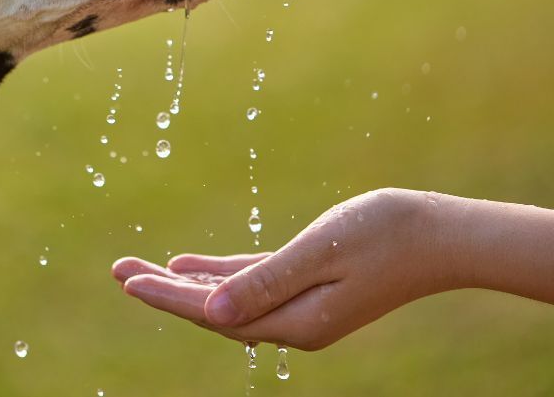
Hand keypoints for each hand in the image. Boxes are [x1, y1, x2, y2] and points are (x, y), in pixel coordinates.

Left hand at [112, 189, 447, 349]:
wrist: (442, 235)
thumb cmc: (385, 234)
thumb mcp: (318, 253)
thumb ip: (265, 282)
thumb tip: (213, 313)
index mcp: (296, 320)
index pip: (214, 313)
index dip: (167, 296)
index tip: (127, 281)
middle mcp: (295, 323)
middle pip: (213, 310)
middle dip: (162, 291)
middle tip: (116, 271)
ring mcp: (302, 309)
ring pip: (227, 298)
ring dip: (183, 283)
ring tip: (138, 269)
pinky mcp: (308, 288)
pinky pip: (249, 285)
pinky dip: (217, 276)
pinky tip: (186, 265)